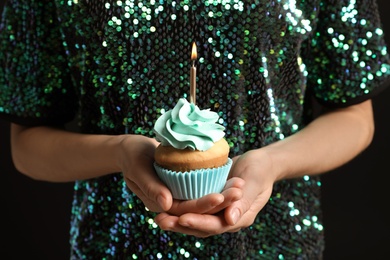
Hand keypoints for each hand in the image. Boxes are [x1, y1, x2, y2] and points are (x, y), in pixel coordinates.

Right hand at [120, 135, 242, 214]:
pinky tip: (232, 177)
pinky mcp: (185, 184)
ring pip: (204, 197)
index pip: (184, 210)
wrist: (132, 148)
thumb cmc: (132, 155)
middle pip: (199, 207)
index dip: (202, 205)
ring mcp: (179, 194)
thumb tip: (166, 205)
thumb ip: (151, 187)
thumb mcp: (138, 169)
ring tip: (240, 186)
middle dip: (220, 202)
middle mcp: (172, 203)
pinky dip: (217, 183)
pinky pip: (203, 187)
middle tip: (238, 191)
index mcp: (159, 204)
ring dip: (223, 194)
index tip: (220, 197)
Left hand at [154, 149, 275, 236]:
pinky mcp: (211, 201)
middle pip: (201, 226)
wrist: (261, 163)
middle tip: (161, 220)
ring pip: (195, 219)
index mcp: (239, 218)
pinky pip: (195, 207)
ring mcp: (218, 211)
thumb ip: (244, 202)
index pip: (216, 225)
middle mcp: (226, 218)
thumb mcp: (254, 183)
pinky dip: (180, 208)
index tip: (181, 218)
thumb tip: (230, 220)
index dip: (198, 222)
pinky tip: (165, 204)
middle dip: (180, 225)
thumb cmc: (260, 171)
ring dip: (176, 219)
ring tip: (158, 216)